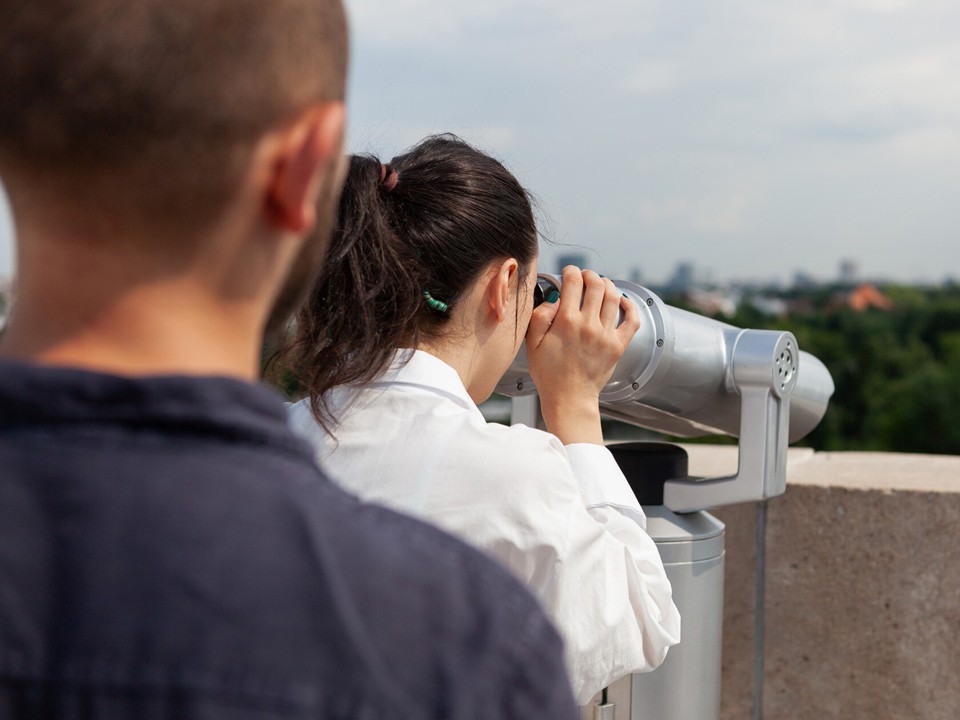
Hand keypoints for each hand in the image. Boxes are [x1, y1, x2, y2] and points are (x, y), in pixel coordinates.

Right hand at [525, 266, 640, 444]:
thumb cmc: (549, 374)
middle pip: (596, 284)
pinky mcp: (618, 345)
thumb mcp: (533, 344)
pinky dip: (629, 305)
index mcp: (566, 322)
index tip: (568, 272)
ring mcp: (606, 334)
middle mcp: (588, 325)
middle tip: (584, 276)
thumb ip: (540, 317)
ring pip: (613, 296)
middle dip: (589, 274)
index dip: (570, 271)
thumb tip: (554, 299)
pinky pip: (632, 319)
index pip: (572, 282)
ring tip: (601, 284)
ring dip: (607, 284)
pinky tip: (622, 300)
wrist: (570, 398)